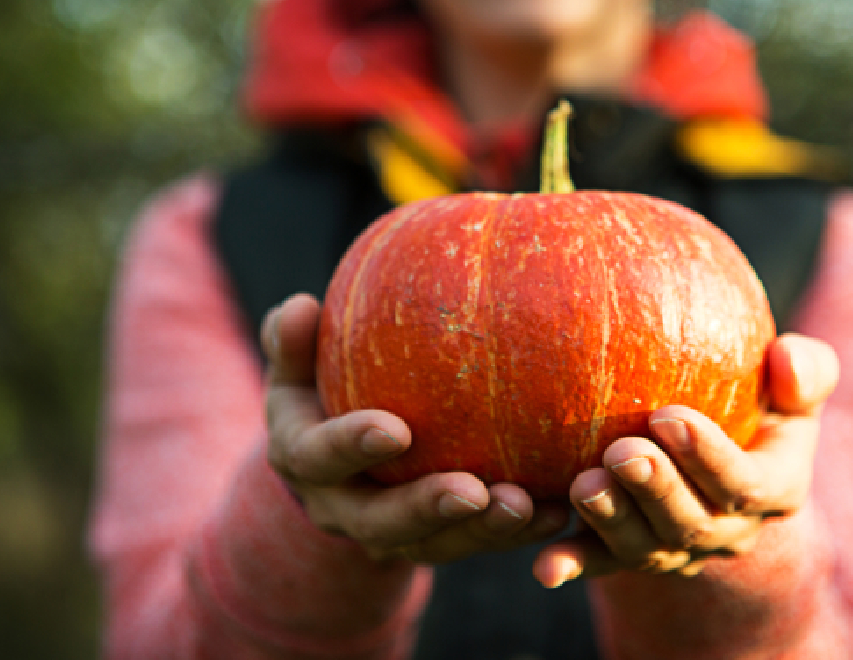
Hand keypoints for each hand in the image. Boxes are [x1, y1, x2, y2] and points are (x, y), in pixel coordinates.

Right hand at [262, 294, 568, 562]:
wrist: (329, 466)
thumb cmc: (318, 392)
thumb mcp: (295, 368)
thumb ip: (292, 342)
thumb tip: (300, 306)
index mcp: (304, 458)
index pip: (319, 456)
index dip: (352, 446)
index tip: (396, 429)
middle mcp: (343, 507)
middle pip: (381, 522)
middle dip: (427, 510)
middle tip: (473, 493)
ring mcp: (391, 534)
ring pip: (436, 545)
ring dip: (482, 531)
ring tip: (527, 506)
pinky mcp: (436, 542)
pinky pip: (476, 542)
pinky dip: (519, 531)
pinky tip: (560, 510)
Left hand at [534, 333, 838, 586]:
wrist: (722, 462)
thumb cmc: (760, 404)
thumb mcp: (793, 391)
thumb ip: (805, 372)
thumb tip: (786, 354)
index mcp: (774, 490)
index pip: (745, 484)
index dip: (708, 457)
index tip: (668, 415)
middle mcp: (726, 530)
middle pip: (690, 521)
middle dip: (655, 490)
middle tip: (623, 453)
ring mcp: (676, 548)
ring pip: (644, 545)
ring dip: (612, 519)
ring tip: (583, 485)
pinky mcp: (630, 554)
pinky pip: (601, 563)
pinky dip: (573, 564)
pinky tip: (545, 567)